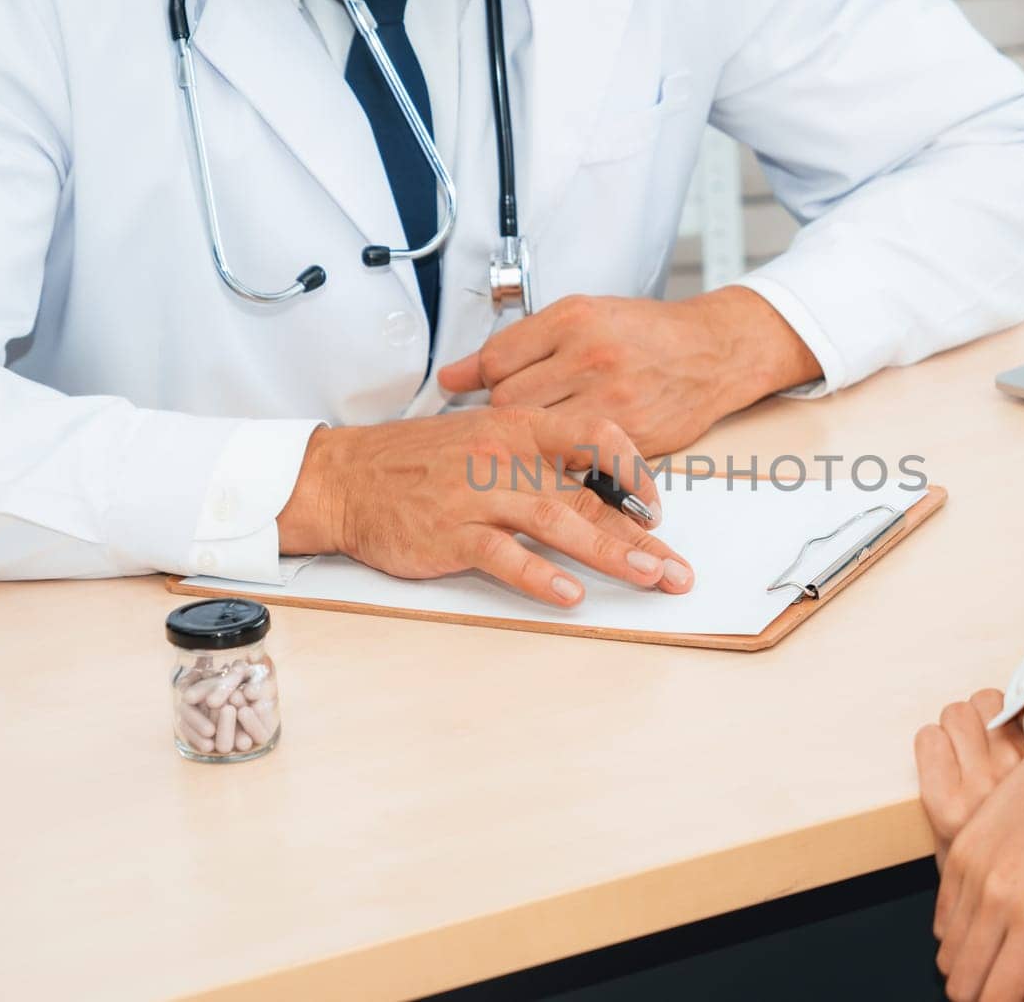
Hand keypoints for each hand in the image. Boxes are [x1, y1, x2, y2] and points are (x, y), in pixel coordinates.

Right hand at [276, 407, 694, 605]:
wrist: (344, 477)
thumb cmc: (418, 462)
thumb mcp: (483, 438)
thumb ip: (537, 458)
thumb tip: (596, 489)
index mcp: (519, 427)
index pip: (595, 436)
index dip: (634, 471)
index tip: (656, 509)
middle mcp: (505, 456)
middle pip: (588, 494)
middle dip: (641, 535)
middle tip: (679, 570)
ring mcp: (478, 495)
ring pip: (558, 522)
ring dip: (609, 553)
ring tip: (649, 577)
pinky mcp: (452, 533)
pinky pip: (504, 556)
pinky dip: (538, 577)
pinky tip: (569, 596)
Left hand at [437, 286, 821, 455]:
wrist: (713, 353)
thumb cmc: (647, 333)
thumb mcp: (582, 316)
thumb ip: (519, 344)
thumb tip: (455, 375)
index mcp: (574, 320)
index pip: (495, 359)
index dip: (477, 380)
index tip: (471, 392)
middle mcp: (591, 357)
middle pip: (508, 403)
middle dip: (501, 416)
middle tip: (510, 417)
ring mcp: (612, 400)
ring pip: (538, 437)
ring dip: (530, 443)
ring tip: (536, 436)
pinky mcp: (631, 438)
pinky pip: (576, 461)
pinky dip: (565, 462)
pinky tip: (565, 454)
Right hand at [924, 693, 1023, 1001]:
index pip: (996, 997)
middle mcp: (994, 895)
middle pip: (961, 978)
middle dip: (983, 994)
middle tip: (1012, 988)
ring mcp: (970, 867)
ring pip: (947, 949)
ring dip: (970, 965)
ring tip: (1003, 959)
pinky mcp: (959, 844)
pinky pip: (941, 911)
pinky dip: (958, 931)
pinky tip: (990, 926)